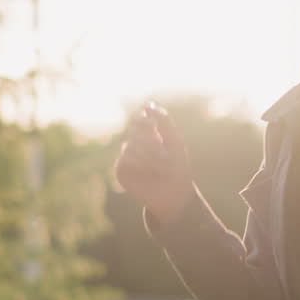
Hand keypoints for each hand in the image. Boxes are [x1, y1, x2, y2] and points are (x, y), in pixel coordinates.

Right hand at [114, 101, 194, 222]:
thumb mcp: (175, 142)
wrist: (176, 195)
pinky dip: (140, 163)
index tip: (154, 125)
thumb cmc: (178, 168)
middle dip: (152, 140)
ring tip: (162, 166)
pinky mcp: (121, 170)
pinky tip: (149, 171)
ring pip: (131, 143)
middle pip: (135, 130)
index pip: (140, 120)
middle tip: (165, 155)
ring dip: (150, 154)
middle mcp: (135, 145)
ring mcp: (127, 157)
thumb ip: (164, 122)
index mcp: (148, 136)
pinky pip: (126, 158)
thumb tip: (150, 104)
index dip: (145, 120)